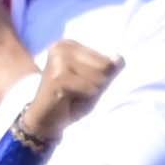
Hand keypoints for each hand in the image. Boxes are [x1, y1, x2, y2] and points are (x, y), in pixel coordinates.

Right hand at [10, 35, 119, 153]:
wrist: (45, 119)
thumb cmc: (71, 100)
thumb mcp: (94, 82)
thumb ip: (108, 69)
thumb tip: (119, 59)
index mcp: (71, 44)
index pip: (110, 59)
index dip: (102, 78)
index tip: (82, 84)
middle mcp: (63, 47)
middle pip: (106, 66)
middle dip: (97, 84)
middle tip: (78, 91)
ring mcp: (58, 60)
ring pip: (99, 77)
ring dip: (90, 92)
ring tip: (73, 94)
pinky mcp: (57, 76)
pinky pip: (89, 88)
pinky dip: (83, 98)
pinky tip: (67, 99)